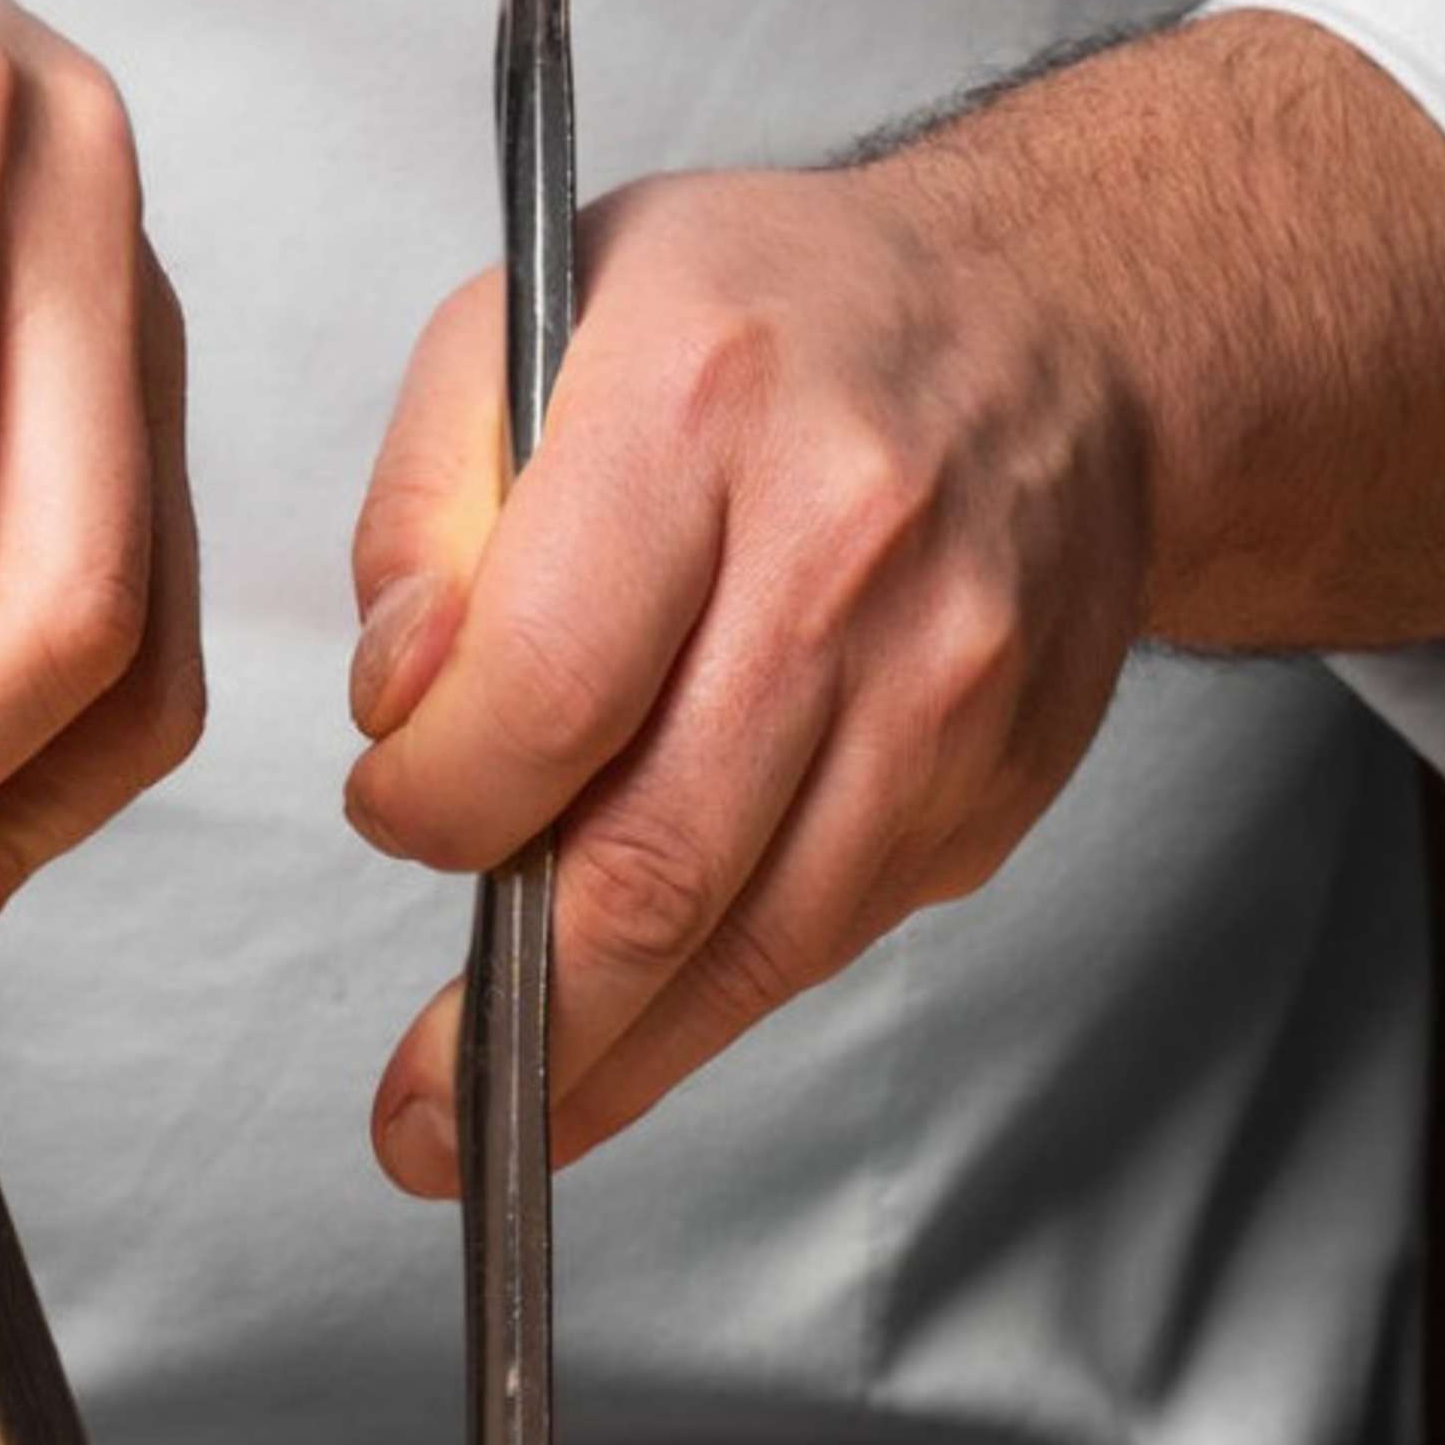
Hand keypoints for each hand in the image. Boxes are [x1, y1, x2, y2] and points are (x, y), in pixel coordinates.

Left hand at [342, 157, 1147, 1190]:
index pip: (540, 691)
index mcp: (700, 406)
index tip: (393, 814)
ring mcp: (945, 682)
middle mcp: (845, 549)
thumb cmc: (765, 328)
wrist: (1051, 329)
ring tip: (490, 1122)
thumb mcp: (537, 323)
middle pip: (653, 862)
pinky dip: (709, 1009)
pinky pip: (825, 938)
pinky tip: (627, 1033)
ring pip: (748, 946)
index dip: (436, 805)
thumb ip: (427, 512)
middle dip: (511, 1020)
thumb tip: (397, 706)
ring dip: (605, 1063)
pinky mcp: (997, 781)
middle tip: (420, 1117)